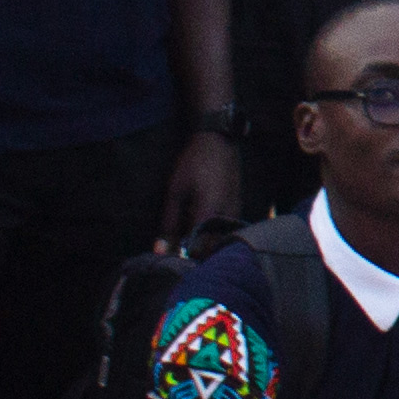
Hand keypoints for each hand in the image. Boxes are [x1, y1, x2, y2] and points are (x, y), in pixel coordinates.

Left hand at [163, 129, 242, 246]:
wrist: (218, 141)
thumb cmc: (193, 164)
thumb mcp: (175, 192)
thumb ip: (169, 223)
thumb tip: (160, 250)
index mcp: (209, 213)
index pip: (198, 249)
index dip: (184, 257)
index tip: (172, 257)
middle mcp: (227, 216)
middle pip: (213, 249)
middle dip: (196, 254)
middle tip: (180, 251)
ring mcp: (236, 212)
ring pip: (223, 240)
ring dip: (207, 244)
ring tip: (191, 240)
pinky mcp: (238, 207)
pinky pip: (228, 230)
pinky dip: (215, 234)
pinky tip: (203, 228)